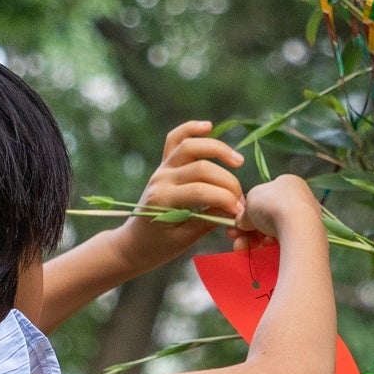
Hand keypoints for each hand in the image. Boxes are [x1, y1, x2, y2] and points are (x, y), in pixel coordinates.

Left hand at [113, 120, 246, 271]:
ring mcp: (161, 168)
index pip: (202, 191)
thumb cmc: (158, 247)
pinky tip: (208, 126)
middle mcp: (161, 179)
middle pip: (202, 169)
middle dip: (228, 183)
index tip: (241, 213)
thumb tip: (236, 208)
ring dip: (218, 149)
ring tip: (238, 161)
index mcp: (163, 200)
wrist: (133, 243)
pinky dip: (190, 128)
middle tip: (241, 200)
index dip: (226, 199)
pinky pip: (174, 139)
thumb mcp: (185, 239)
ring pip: (190, 146)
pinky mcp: (163, 164)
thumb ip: (209, 220)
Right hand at [232, 174, 323, 247]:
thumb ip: (244, 212)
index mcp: (288, 182)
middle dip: (248, 228)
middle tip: (235, 237)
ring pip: (274, 228)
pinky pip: (285, 238)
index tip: (238, 223)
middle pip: (268, 214)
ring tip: (244, 246)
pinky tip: (265, 247)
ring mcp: (306, 216)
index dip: (249, 210)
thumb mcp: (249, 202)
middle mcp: (300, 197)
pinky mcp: (308, 234)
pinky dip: (272, 243)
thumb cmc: (272, 205)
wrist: (298, 226)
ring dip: (256, 238)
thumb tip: (241, 222)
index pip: (265, 196)